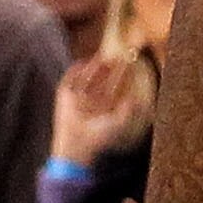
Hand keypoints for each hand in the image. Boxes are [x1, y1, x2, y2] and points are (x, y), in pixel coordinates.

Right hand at [52, 52, 154, 166]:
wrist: (79, 144)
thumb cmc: (100, 137)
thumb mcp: (119, 122)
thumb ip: (129, 109)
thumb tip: (139, 98)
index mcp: (102, 108)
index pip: (112, 88)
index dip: (120, 77)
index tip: (128, 67)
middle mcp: (89, 102)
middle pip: (99, 81)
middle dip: (107, 70)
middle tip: (115, 58)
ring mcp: (76, 100)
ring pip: (86, 79)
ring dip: (93, 68)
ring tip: (102, 58)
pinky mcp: (64, 98)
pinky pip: (69, 80)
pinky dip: (74, 71)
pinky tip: (83, 63)